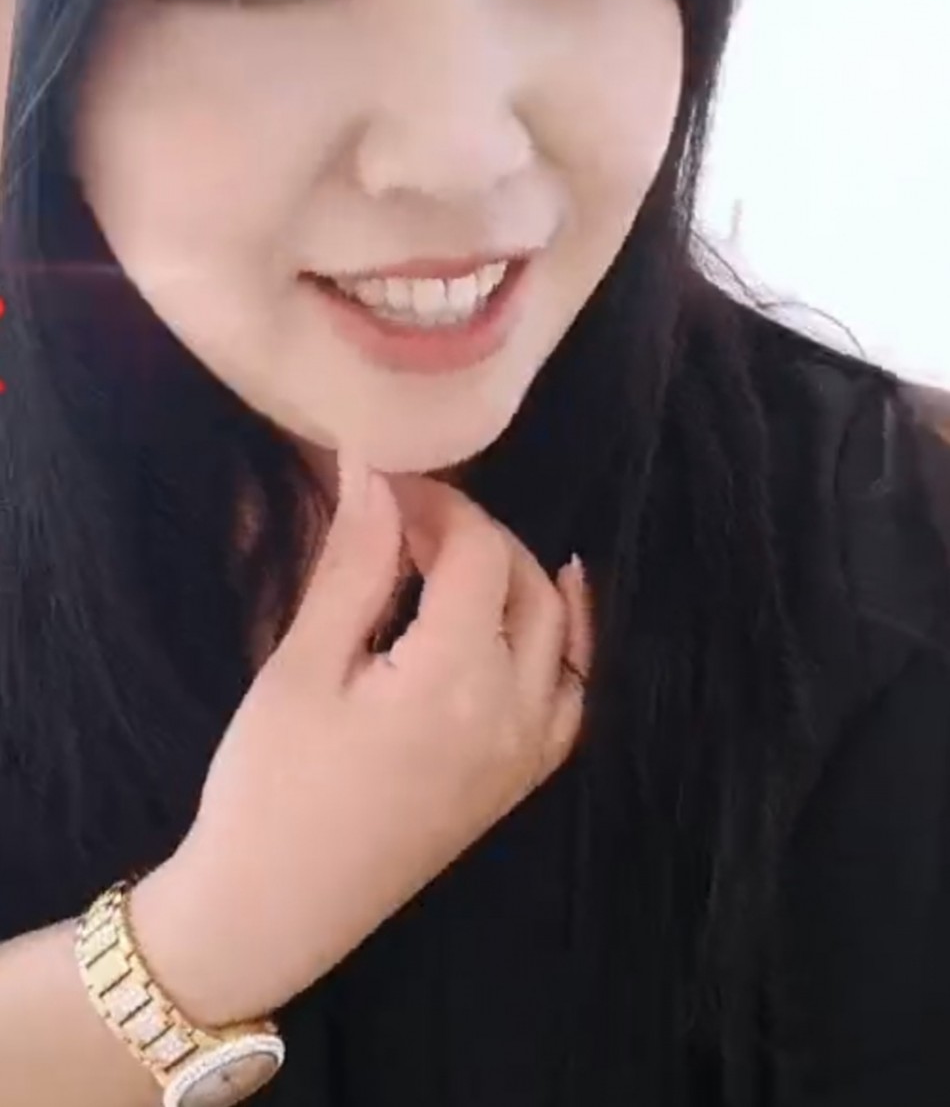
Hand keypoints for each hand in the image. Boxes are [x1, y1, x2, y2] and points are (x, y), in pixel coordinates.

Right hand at [131, 452, 592, 1025]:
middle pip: (526, 584)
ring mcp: (526, 754)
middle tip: (407, 518)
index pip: (478, 553)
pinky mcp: (518, 783)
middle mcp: (512, 712)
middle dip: (475, 534)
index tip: (384, 484)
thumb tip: (375, 474)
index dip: (437, 503)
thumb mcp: (301, 668)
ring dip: (519, 577)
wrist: (271, 914)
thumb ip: (352, 567)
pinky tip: (546, 614)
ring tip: (459, 554)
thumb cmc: (269, 789)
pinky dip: (565, 643)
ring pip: (559, 633)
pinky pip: (571, 696)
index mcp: (454, 679)